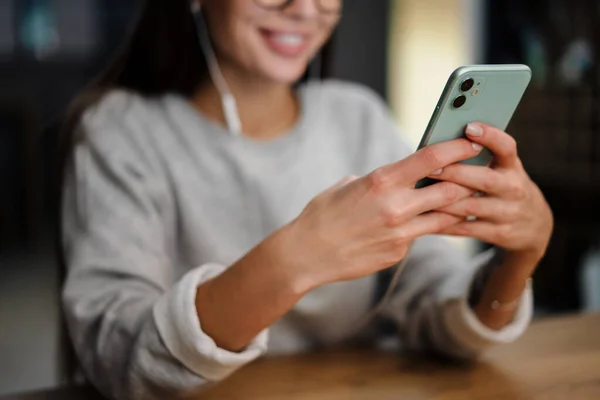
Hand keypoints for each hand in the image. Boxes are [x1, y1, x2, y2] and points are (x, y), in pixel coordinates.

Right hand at [280, 138, 483, 288]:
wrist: (307, 254)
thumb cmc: (322, 214)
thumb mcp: (347, 186)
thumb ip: (377, 180)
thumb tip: (396, 177)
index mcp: (381, 181)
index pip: (432, 159)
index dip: (457, 148)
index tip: (472, 142)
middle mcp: (396, 207)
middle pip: (450, 189)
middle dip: (466, 180)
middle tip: (475, 174)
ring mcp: (400, 233)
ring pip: (445, 217)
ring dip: (454, 206)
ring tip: (461, 199)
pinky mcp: (398, 252)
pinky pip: (421, 235)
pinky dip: (424, 227)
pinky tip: (418, 223)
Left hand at [433, 122, 552, 266]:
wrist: (534, 226)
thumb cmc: (505, 187)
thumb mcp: (503, 169)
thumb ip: (480, 157)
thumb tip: (440, 142)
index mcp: (512, 167)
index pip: (506, 147)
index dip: (490, 136)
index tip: (470, 127)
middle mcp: (514, 188)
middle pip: (484, 180)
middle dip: (455, 173)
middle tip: (430, 168)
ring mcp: (508, 213)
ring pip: (471, 206)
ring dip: (445, 201)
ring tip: (421, 194)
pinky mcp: (499, 233)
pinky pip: (466, 228)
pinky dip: (444, 224)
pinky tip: (425, 217)